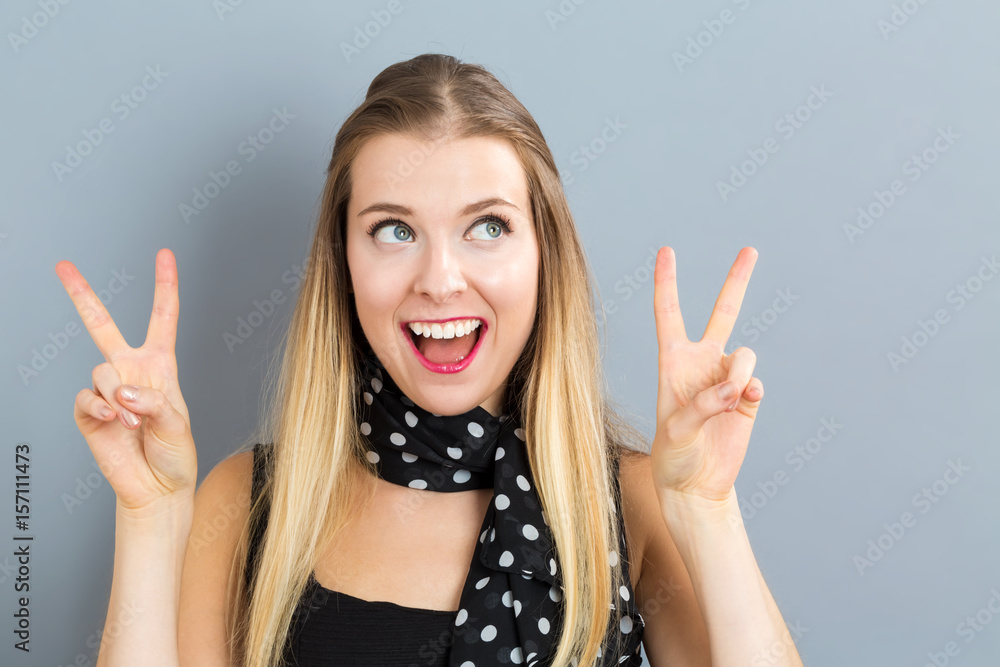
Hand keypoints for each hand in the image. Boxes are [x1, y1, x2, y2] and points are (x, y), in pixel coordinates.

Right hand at [55, 248, 196, 512]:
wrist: (157, 488)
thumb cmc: (174, 453)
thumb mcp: (178, 423)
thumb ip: (153, 401)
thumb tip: (123, 392)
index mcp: (160, 365)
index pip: (163, 317)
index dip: (164, 285)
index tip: (164, 255)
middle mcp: (130, 371)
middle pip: (101, 325)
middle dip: (82, 295)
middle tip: (63, 266)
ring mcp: (108, 392)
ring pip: (101, 373)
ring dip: (120, 399)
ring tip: (135, 423)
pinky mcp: (90, 415)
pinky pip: (88, 399)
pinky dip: (103, 409)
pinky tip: (117, 422)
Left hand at [650, 247, 763, 506]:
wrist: (697, 484)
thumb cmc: (674, 455)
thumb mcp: (677, 430)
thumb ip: (704, 404)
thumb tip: (737, 389)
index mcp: (672, 362)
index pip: (669, 313)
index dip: (667, 282)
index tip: (667, 250)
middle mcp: (702, 363)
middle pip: (723, 312)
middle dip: (738, 280)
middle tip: (751, 249)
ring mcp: (727, 378)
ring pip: (744, 355)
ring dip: (739, 375)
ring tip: (729, 400)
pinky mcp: (748, 398)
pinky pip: (756, 382)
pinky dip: (751, 392)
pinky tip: (743, 406)